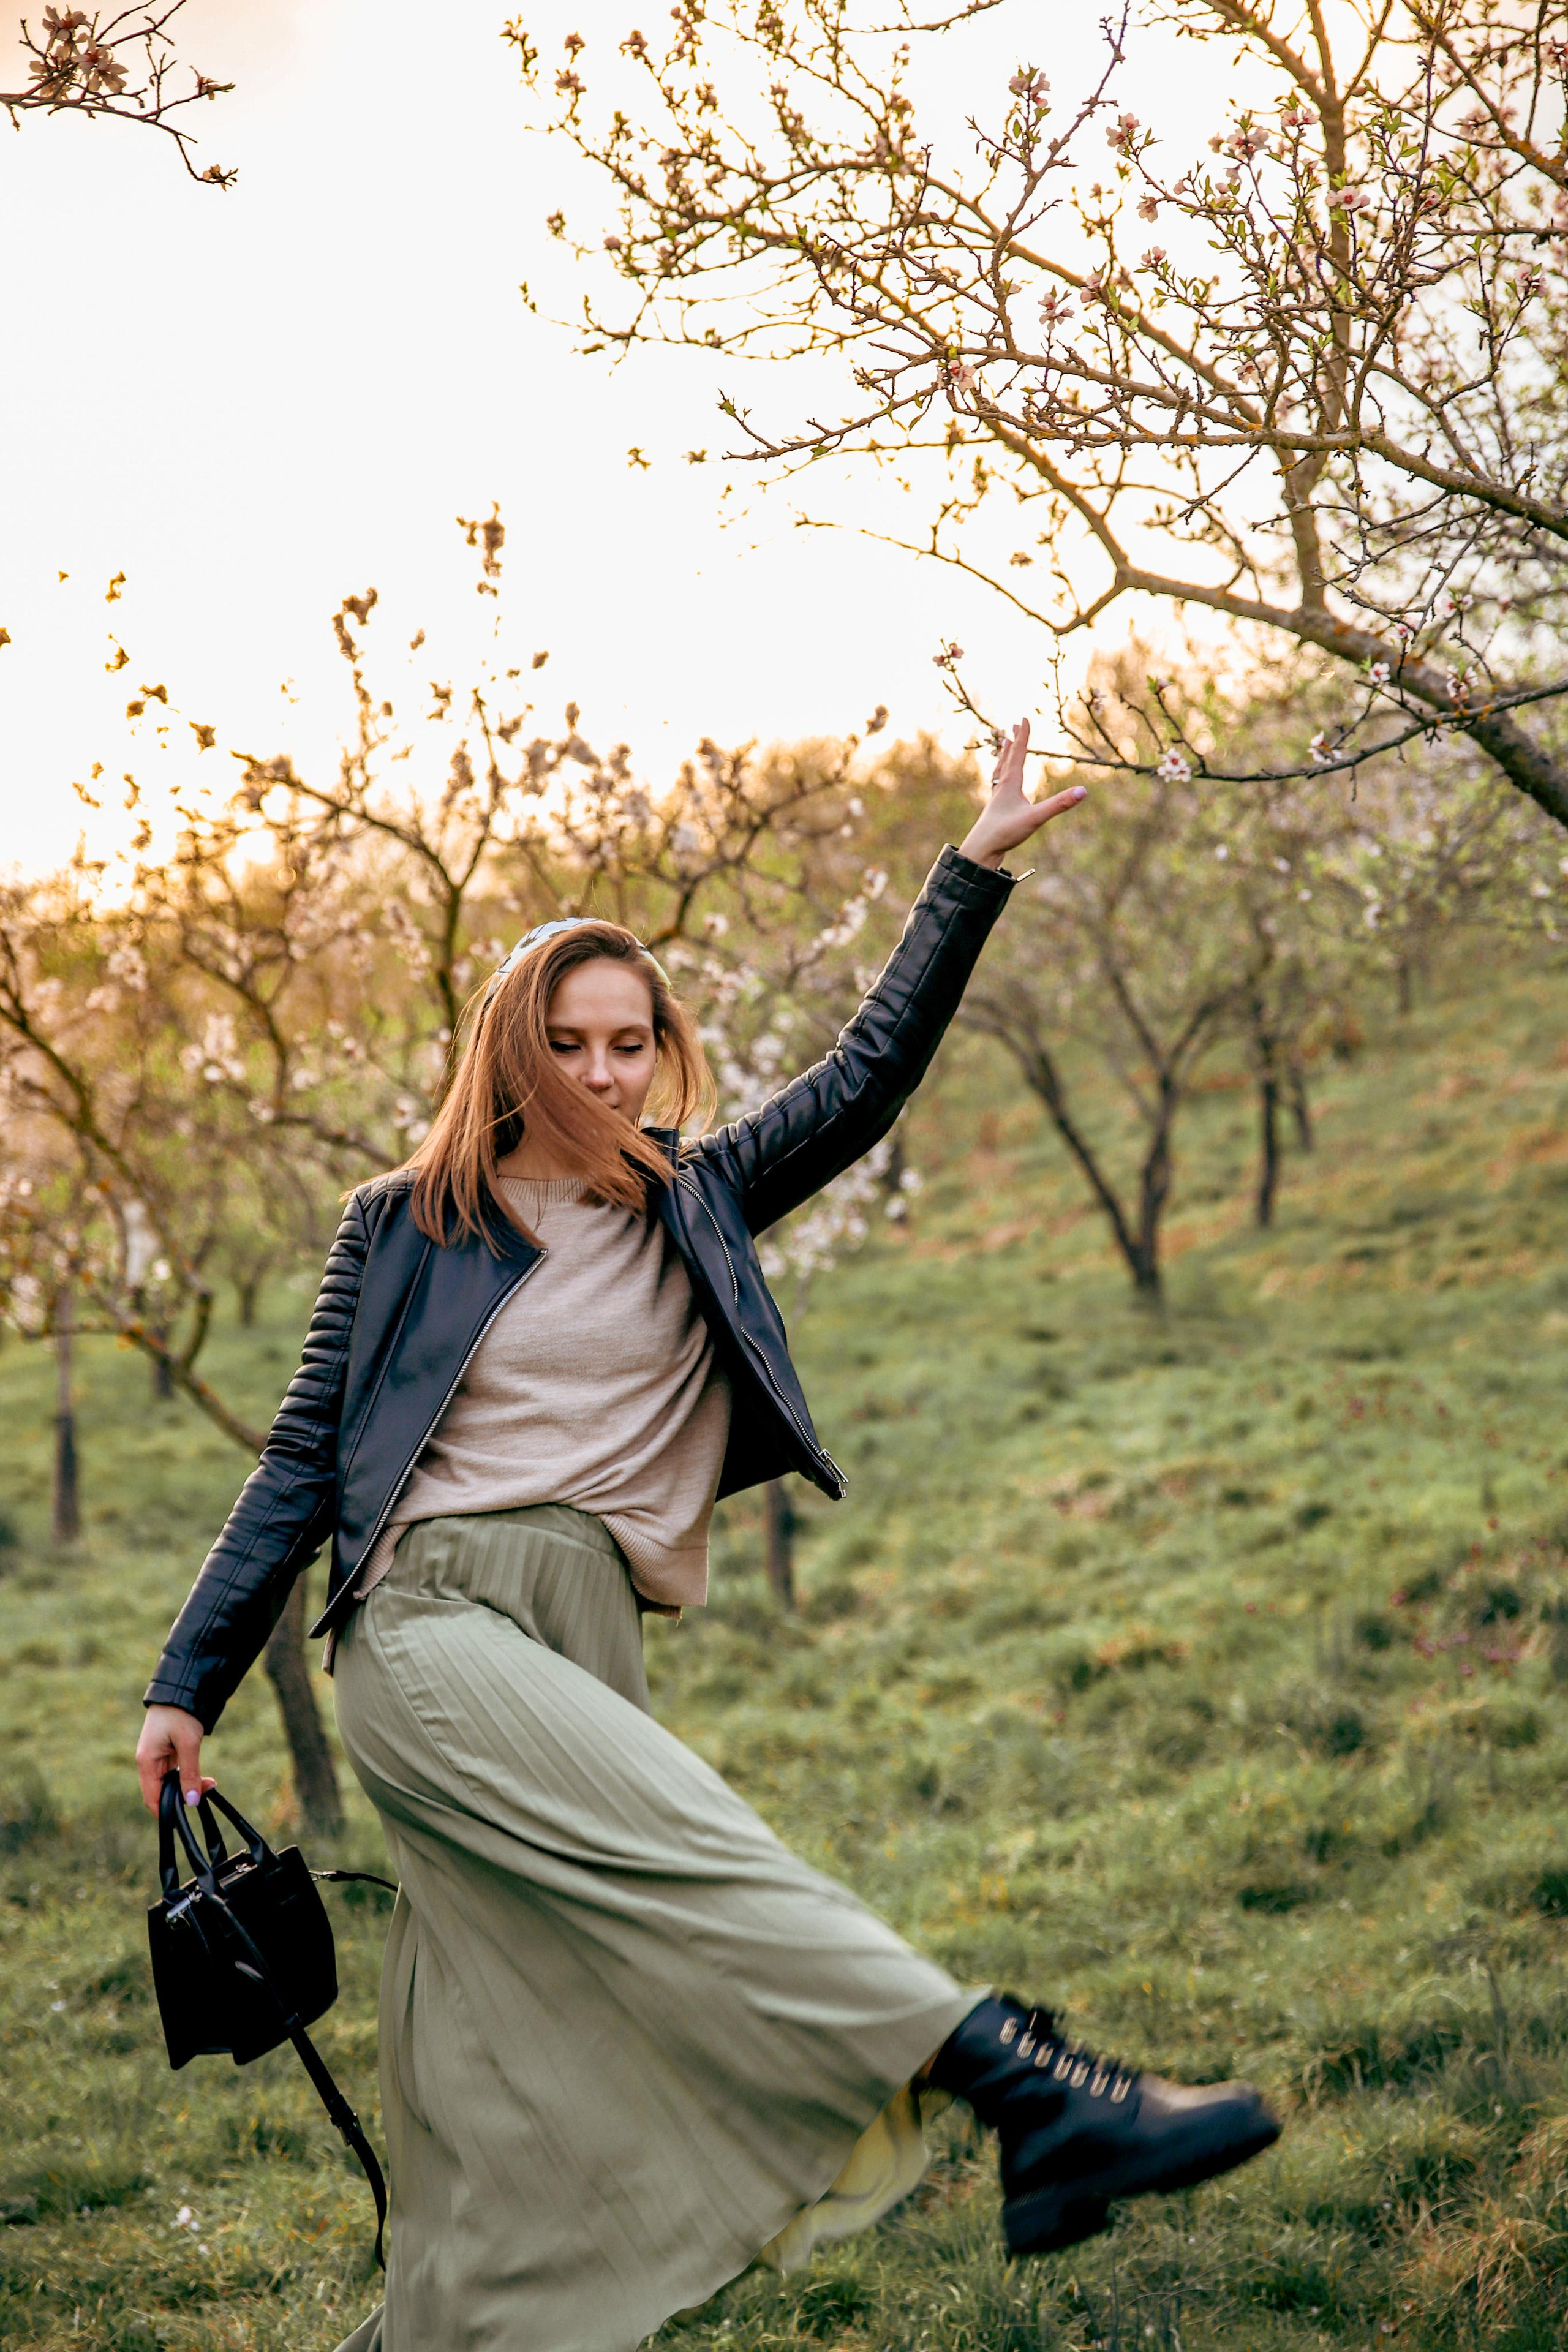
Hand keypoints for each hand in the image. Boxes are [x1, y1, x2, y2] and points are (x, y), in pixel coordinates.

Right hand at [136, 1704, 213, 1814]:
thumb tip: (192, 1802)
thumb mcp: (188, 1744)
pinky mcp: (167, 1751)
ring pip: (171, 1782)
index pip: (151, 1798)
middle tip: (207, 1792)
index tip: (183, 1820)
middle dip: (182, 1797)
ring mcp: (157, 1756)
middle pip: (162, 1791)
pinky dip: (188, 1775)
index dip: (165, 1812)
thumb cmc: (180, 1713)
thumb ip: (190, 1773)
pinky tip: (203, 1777)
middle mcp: (148, 1761)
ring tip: (210, 1783)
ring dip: (188, 1785)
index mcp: (146, 1761)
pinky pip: (175, 1771)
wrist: (180, 1688)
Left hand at [958, 718, 1085, 870]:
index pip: (1018, 754)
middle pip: (1007, 758)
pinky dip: (1000, 776)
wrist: (980, 851)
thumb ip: (1059, 805)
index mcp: (1010, 784)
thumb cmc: (1004, 833)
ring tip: (1004, 746)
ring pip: (1000, 771)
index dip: (1023, 736)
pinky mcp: (995, 810)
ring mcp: (996, 799)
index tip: (1024, 718)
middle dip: (1013, 741)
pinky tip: (1002, 783)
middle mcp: (1001, 787)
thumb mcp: (1035, 818)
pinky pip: (998, 786)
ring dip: (1004, 756)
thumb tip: (1083, 791)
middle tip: (1013, 725)